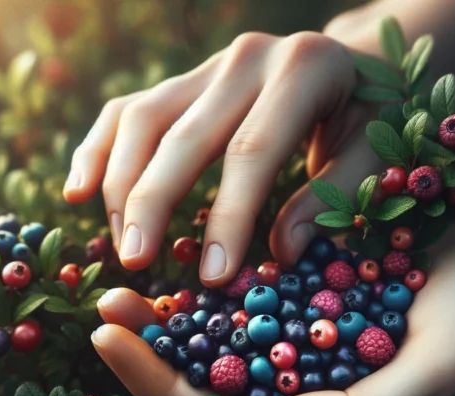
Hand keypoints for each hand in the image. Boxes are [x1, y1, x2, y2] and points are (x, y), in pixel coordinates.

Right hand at [62, 31, 383, 284]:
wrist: (359, 64)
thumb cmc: (375, 119)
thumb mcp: (377, 153)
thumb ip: (334, 199)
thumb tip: (281, 254)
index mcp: (304, 69)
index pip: (252, 150)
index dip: (229, 216)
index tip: (211, 277)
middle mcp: (248, 58)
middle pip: (183, 134)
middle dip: (154, 202)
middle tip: (138, 264)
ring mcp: (210, 66)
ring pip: (142, 119)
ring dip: (121, 185)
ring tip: (123, 246)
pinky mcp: (186, 82)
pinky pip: (126, 112)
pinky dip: (97, 151)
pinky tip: (77, 194)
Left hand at [92, 227, 454, 395]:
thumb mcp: (431, 370)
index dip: (165, 390)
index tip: (113, 341)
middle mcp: (305, 392)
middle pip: (210, 390)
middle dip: (150, 357)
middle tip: (104, 311)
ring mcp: (302, 350)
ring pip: (220, 348)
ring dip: (167, 321)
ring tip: (120, 288)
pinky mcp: (307, 306)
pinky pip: (244, 305)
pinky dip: (207, 290)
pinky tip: (174, 260)